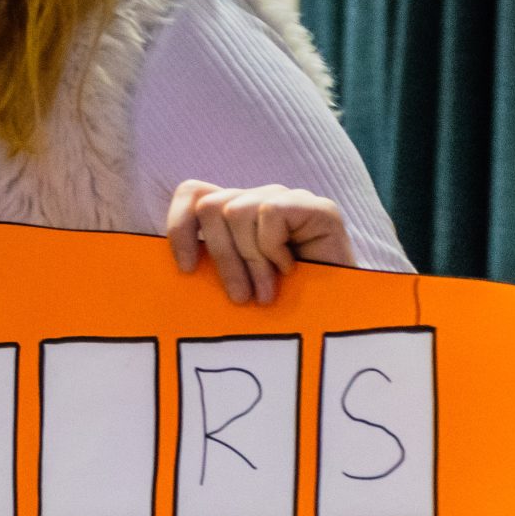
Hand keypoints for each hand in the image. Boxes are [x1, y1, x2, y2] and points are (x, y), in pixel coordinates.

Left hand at [165, 181, 353, 307]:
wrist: (337, 322)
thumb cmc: (281, 308)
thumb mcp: (233, 285)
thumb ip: (209, 266)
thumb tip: (176, 264)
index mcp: (235, 214)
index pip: (193, 193)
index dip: (180, 226)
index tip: (185, 269)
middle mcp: (259, 199)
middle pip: (211, 207)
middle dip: (222, 258)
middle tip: (241, 297)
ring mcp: (288, 199)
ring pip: (237, 212)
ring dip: (251, 261)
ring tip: (267, 292)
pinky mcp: (317, 207)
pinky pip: (270, 214)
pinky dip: (274, 249)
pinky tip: (291, 269)